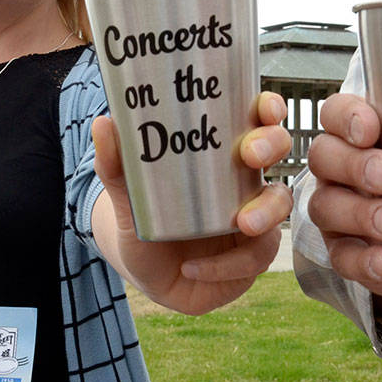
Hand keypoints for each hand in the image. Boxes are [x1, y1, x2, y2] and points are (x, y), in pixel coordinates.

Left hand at [91, 92, 292, 314]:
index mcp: (223, 157)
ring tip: (242, 223)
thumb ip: (116, 166)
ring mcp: (255, 221)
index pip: (257, 121)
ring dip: (265, 214)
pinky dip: (224, 266)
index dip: (269, 110)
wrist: (145, 273)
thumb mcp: (129, 197)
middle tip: (253, 155)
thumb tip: (103, 124)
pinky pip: (253, 259)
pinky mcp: (251, 259)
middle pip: (279, 154)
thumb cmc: (144, 224)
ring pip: (278, 209)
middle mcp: (245, 184)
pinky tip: (192, 268)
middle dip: (273, 148)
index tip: (265, 109)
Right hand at [306, 93, 381, 312]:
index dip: (348, 116)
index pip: (337, 112)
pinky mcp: (345, 253)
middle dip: (357, 166)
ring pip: (329, 208)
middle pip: (327, 157)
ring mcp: (336, 211)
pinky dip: (368, 263)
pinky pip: (344, 258)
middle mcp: (339, 167)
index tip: (374, 127)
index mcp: (363, 131)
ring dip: (361, 215)